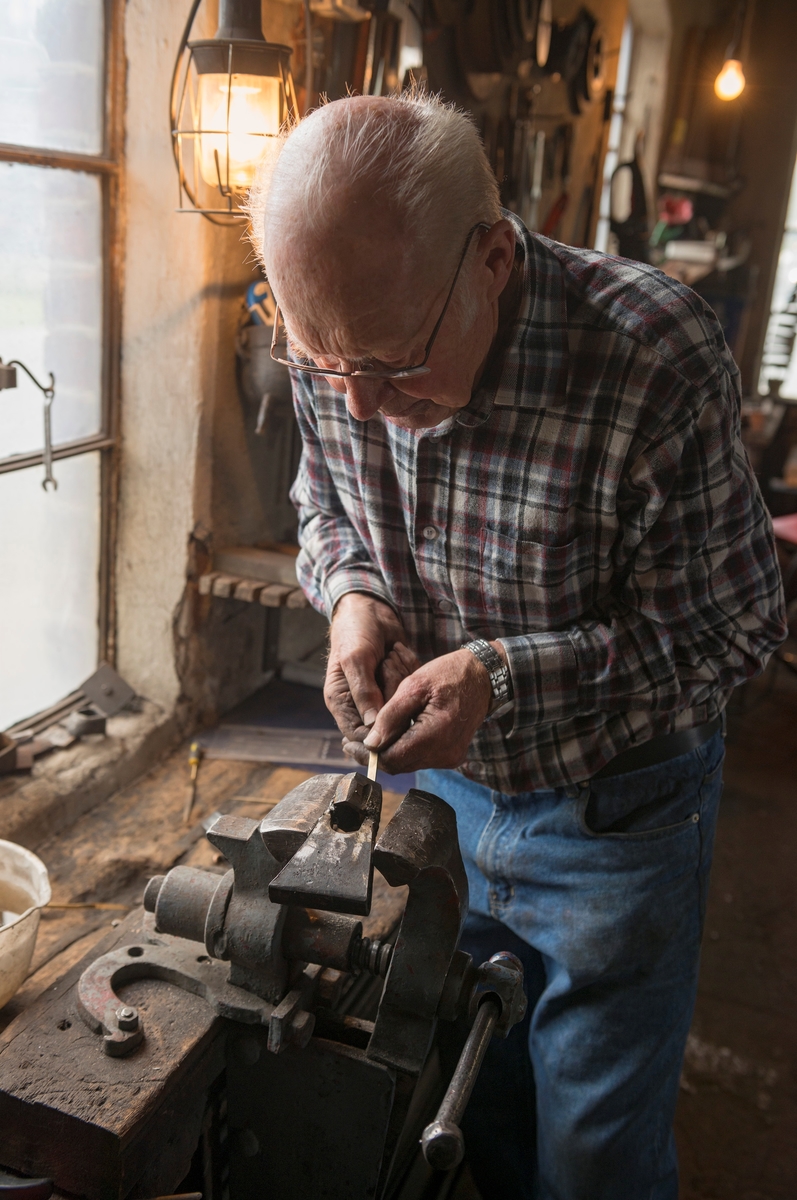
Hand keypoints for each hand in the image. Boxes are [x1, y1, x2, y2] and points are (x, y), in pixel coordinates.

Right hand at [325, 593, 418, 739]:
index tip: (392, 715)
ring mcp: (381, 695)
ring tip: (390, 654)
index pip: (358, 736)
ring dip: (399, 677)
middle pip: (385, 722)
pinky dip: (408, 668)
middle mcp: (360, 704)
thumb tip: (373, 727)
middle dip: (391, 694)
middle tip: (386, 664)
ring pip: (400, 706)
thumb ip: (364, 692)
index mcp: (342, 702)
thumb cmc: (355, 631)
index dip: (376, 734)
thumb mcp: (356, 659)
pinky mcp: (397, 685)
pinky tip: (398, 651)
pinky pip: (411, 690)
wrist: (372, 608)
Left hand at [342, 647, 493, 773]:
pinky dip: (405, 749)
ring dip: (389, 752)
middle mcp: (444, 754)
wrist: (482, 677)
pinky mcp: (452, 756)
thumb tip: (370, 743)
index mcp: (435, 735)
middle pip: (399, 765)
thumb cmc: (448, 675)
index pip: (392, 759)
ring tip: (371, 737)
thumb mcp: (414, 686)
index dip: (367, 754)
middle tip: (353, 742)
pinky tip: (394, 735)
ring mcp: (450, 757)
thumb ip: (390, 716)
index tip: (349, 744)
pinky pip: (421, 758)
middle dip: (374, 755)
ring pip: (408, 763)